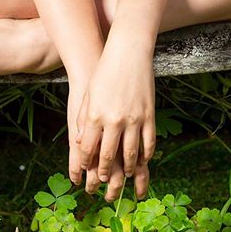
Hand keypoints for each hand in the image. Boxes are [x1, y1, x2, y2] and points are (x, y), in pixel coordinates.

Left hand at [71, 45, 155, 194]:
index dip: (86, 163)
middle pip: (108, 156)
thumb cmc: (105, 71)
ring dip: (128, 168)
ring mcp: (133, 118)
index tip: (85, 171)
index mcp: (95, 115)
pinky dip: (146, 154)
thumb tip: (82, 143)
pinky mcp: (149, 114)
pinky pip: (149, 142)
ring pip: (131, 154)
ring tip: (126, 174)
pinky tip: (144, 159)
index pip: (87, 149)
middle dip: (106, 171)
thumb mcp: (89, 95)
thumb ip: (85, 120)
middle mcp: (113, 120)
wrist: (128, 52)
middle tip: (106, 180)